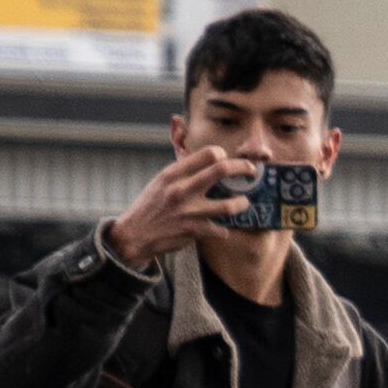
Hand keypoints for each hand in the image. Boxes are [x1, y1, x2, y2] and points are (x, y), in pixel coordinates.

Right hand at [101, 140, 261, 272]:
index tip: (227, 158)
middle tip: (252, 171)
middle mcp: (182, 189)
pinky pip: (222, 230)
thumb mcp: (161, 182)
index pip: (206, 154)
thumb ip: (183, 171)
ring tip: (244, 203)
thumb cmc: (152, 205)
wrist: (135, 233)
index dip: (222, 154)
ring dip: (242, 203)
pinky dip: (224, 230)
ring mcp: (189, 211)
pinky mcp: (194, 231)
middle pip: (222, 171)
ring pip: (230, 205)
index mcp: (173, 173)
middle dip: (244, 168)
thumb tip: (207, 160)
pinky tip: (222, 229)